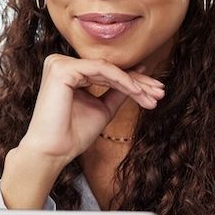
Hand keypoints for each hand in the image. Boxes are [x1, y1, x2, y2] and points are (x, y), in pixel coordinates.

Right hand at [19, 54, 164, 162]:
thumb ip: (117, 92)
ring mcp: (59, 64)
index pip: (106, 72)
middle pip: (108, 69)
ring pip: (107, 69)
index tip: (154, 92)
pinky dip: (122, 80)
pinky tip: (137, 92)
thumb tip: (139, 75)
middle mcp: (61, 63)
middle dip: (138, 82)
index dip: (132, 81)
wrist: (54, 151)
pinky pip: (100, 70)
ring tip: (153, 96)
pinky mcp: (62, 69)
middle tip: (160, 92)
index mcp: (68, 72)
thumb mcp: (102, 108)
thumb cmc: (72, 134)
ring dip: (134, 83)